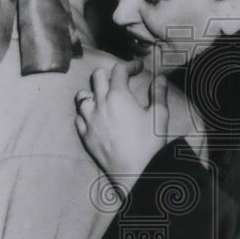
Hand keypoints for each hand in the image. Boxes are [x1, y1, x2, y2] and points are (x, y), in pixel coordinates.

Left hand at [75, 59, 169, 186]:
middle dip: (110, 74)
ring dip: (93, 92)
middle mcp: (99, 104)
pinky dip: (85, 113)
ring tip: (104, 97)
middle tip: (121, 80)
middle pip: (97, 77)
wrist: (136, 172)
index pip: (119, 70)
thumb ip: (159, 92)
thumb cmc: (150, 144)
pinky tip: (96, 117)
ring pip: (82, 96)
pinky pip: (78, 117)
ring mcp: (89, 120)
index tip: (138, 68)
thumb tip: (160, 77)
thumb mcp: (159, 115)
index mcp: (118, 96)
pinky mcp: (85, 136)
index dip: (130, 65)